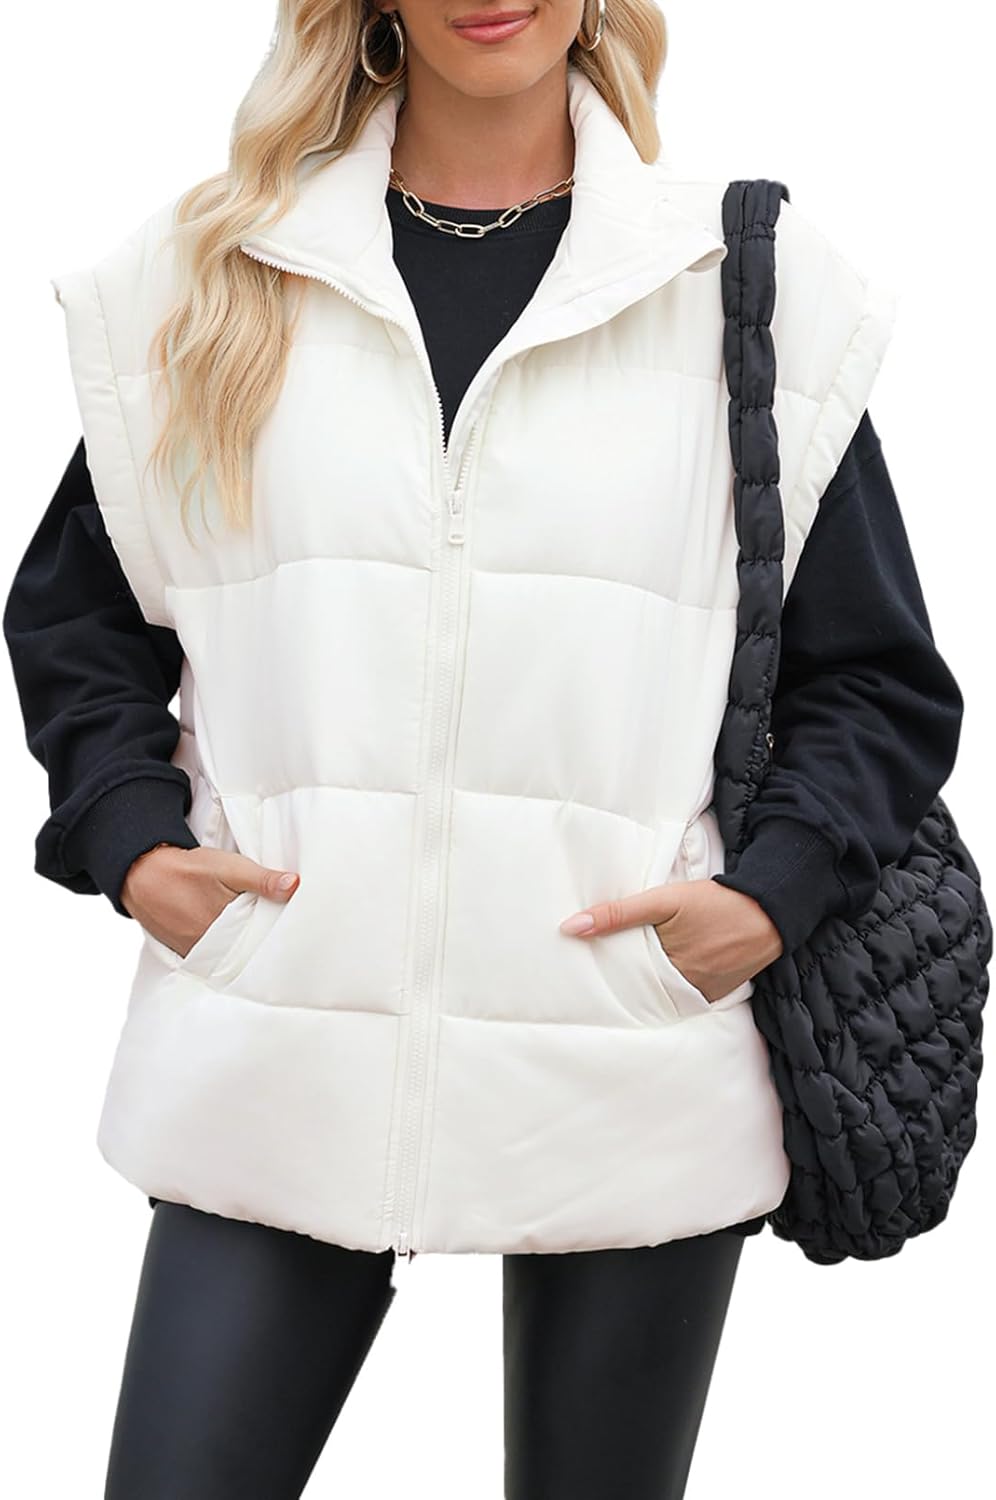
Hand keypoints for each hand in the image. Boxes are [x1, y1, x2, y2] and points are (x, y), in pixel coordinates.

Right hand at [121, 844, 300, 957]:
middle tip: (282, 935)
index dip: (278, 936)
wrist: (143, 874)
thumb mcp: (230, 868)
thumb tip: (295, 885)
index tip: (294, 932)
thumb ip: (262, 880)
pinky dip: (223, 948)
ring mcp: (197, 952)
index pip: (263, 941)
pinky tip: (233, 938)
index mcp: (227, 929)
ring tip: (260, 937)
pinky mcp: (187, 952)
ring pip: (230, 954)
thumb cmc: (187, 869)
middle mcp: (212, 948)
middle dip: (262, 944)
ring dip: (243, 946)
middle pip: (247, 951)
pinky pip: (212, 955)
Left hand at [559, 877, 782, 1001]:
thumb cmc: (714, 902)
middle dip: (623, 982)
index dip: (604, 974)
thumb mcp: (664, 900)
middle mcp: (683, 988)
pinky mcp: (715, 995)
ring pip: (662, 995)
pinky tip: (661, 975)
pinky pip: (684, 997)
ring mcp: (701, 994)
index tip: (585, 971)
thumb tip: (570, 928)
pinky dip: (671, 988)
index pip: (622, 978)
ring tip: (627, 975)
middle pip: (641, 989)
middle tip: (599, 975)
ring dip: (647, 986)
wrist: (768, 910)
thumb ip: (618, 914)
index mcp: (666, 967)